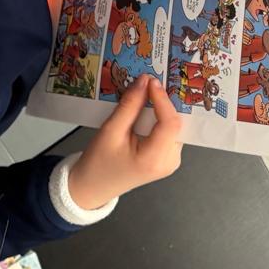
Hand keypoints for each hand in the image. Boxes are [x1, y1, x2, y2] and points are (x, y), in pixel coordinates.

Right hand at [69, 76, 183, 209]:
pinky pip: (170, 133)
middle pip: (175, 124)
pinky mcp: (168, 158)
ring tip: (146, 97)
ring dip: (161, 111)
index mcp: (154, 159)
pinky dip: (159, 120)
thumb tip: (144, 82)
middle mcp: (168, 162)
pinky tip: (147, 113)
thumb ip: (129, 105)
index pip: (170, 123)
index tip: (151, 82)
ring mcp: (171, 162)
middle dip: (163, 103)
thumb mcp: (110, 131)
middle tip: (148, 85)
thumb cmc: (98, 164)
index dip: (162, 99)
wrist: (93, 186)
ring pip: (174, 127)